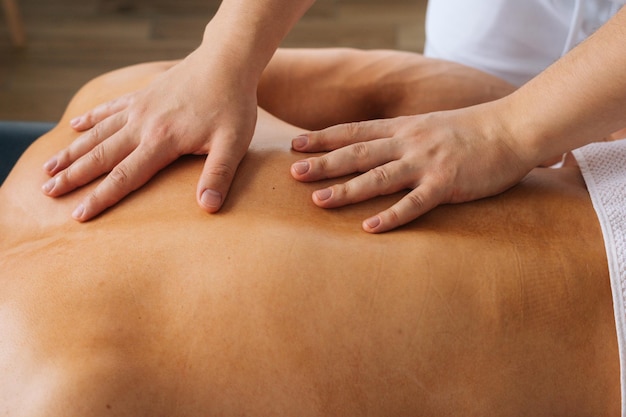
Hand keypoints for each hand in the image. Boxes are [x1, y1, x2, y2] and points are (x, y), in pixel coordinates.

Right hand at [41, 46, 256, 220]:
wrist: (227, 61)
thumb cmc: (233, 105)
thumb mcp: (233, 143)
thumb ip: (219, 174)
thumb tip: (208, 207)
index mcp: (163, 140)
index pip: (125, 176)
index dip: (102, 198)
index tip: (79, 215)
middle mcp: (143, 124)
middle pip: (101, 155)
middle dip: (74, 175)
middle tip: (48, 191)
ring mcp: (140, 107)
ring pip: (99, 132)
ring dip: (73, 150)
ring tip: (50, 167)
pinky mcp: (143, 94)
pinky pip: (110, 108)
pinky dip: (91, 117)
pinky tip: (75, 125)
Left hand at [290, 105, 534, 232]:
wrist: (513, 128)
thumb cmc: (471, 130)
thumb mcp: (428, 124)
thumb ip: (402, 136)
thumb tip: (377, 148)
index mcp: (403, 128)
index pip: (354, 131)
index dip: (323, 138)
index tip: (296, 145)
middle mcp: (408, 142)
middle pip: (358, 153)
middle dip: (324, 163)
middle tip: (294, 173)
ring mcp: (426, 162)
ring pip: (378, 177)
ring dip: (347, 190)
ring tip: (318, 202)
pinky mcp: (446, 183)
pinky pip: (414, 203)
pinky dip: (391, 216)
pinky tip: (370, 228)